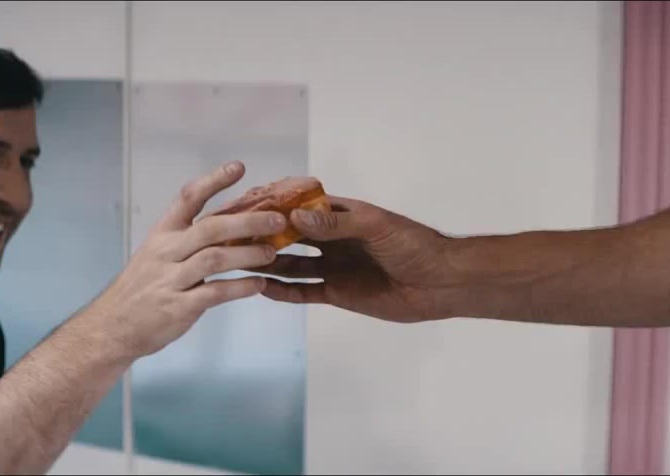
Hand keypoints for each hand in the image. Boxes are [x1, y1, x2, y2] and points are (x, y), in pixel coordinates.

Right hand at [85, 161, 285, 358]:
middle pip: (211, 228)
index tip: (239, 168)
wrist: (113, 325)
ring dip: (248, 254)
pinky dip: (239, 288)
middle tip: (277, 220)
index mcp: (163, 233)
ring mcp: (171, 279)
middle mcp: (166, 251)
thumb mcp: (157, 253)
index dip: (214, 180)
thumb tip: (234, 222)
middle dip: (248, 221)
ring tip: (271, 253)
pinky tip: (258, 284)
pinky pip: (214, 293)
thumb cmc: (143, 287)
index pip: (189, 198)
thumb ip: (190, 239)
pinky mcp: (178, 307)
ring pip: (215, 258)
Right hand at [253, 195, 459, 322]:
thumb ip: (336, 224)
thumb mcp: (375, 228)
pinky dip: (282, 291)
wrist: (441, 283)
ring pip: (291, 264)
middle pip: (290, 236)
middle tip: (229, 236)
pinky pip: (304, 291)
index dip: (273, 207)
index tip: (243, 204)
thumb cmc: (415, 245)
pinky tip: (260, 287)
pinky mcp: (337, 293)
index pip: (300, 207)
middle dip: (262, 235)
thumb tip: (296, 217)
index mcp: (342, 215)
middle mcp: (333, 239)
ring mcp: (333, 267)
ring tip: (235, 261)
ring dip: (266, 262)